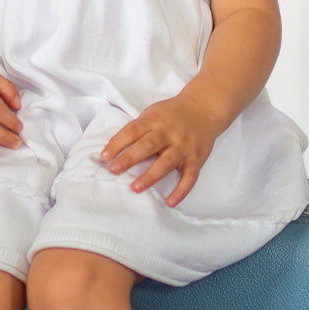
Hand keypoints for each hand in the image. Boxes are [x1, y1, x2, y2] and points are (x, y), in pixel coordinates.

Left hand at [100, 94, 224, 206]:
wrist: (204, 107)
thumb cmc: (172, 113)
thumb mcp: (153, 113)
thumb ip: (138, 129)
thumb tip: (115, 149)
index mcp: (155, 120)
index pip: (132, 131)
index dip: (117, 143)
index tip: (104, 156)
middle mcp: (170, 132)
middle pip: (148, 145)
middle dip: (130, 158)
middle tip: (114, 170)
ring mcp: (184, 146)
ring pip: (166, 162)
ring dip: (150, 176)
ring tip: (135, 188)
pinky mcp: (197, 158)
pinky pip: (190, 177)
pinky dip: (181, 191)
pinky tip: (170, 202)